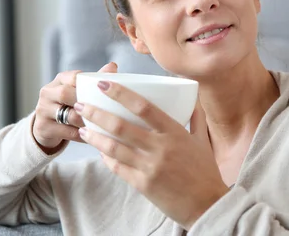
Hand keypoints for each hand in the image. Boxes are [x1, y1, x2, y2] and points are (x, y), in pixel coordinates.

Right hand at [32, 62, 117, 153]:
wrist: (48, 125)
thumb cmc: (71, 104)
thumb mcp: (80, 90)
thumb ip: (95, 80)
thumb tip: (113, 66)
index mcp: (60, 80)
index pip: (73, 76)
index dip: (87, 83)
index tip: (104, 90)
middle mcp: (48, 92)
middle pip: (66, 94)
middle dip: (86, 102)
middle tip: (106, 110)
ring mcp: (43, 110)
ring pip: (68, 115)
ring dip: (88, 121)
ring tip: (104, 124)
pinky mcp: (43, 127)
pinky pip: (67, 132)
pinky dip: (84, 135)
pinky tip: (95, 136)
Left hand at [75, 81, 228, 229]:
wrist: (207, 205)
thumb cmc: (205, 172)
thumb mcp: (203, 141)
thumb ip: (196, 118)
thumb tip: (193, 98)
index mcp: (175, 132)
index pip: (144, 107)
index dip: (121, 94)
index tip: (105, 84)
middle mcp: (160, 148)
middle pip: (121, 126)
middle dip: (98, 114)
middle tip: (82, 105)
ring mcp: (149, 167)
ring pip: (114, 148)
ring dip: (95, 136)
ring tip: (83, 128)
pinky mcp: (142, 184)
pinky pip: (118, 167)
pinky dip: (106, 157)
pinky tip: (99, 149)